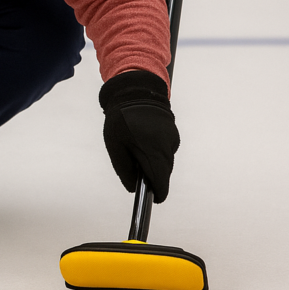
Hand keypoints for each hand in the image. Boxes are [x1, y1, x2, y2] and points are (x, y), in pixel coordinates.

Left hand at [99, 70, 179, 202]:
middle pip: (163, 172)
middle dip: (152, 176)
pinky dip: (156, 150)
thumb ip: (124, 168)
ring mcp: (172, 138)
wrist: (135, 90)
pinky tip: (143, 141)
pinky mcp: (173, 132)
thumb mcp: (115, 145)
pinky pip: (166, 149)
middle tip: (137, 173)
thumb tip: (133, 187)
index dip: (157, 194)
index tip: (152, 200)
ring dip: (153, 162)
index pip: (160, 181)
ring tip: (136, 149)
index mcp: (152, 150)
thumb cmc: (121, 117)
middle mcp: (167, 146)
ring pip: (165, 160)